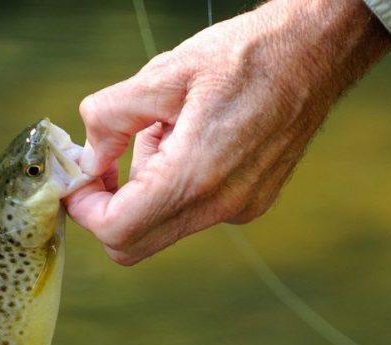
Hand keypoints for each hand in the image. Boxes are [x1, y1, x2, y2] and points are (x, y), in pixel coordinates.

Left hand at [64, 0, 390, 264]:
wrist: (314, 54)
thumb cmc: (246, 56)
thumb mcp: (164, 73)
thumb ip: (111, 118)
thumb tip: (86, 155)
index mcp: (196, 175)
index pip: (117, 230)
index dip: (84, 209)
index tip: (75, 179)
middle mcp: (221, 205)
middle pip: (136, 243)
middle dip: (107, 209)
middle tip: (102, 162)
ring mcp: (239, 209)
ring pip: (164, 226)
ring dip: (144, 190)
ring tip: (163, 129)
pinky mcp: (251, 204)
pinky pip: (194, 211)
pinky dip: (175, 185)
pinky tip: (190, 137)